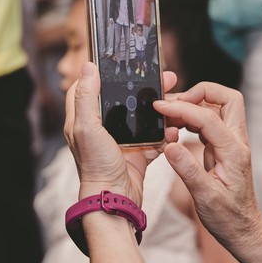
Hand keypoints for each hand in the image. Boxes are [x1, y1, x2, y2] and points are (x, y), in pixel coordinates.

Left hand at [65, 62, 178, 204]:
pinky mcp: (139, 152)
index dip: (107, 74)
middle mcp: (103, 128)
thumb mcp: (86, 128)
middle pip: (125, 99)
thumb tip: (88, 66)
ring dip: (161, 109)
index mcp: (86, 119)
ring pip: (144, 116)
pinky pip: (156, 137)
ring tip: (176, 100)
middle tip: (167, 78)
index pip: (92, 87)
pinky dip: (167, 132)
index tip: (125, 63)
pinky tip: (175, 127)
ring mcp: (123, 140)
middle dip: (146, 88)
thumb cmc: (96, 166)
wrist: (115, 199)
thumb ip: (86, 97)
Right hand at [152, 82, 261, 252]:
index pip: (209, 117)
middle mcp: (237, 142)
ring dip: (195, 104)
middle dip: (200, 92)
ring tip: (169, 114)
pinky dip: (192, 119)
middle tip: (174, 103)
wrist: (243, 230)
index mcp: (234, 152)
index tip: (160, 107)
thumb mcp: (205, 197)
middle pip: (227, 98)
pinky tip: (176, 128)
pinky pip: (210, 123)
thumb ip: (187, 170)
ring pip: (219, 107)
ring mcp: (231, 144)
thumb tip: (170, 146)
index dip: (183, 108)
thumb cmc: (228, 218)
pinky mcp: (223, 148)